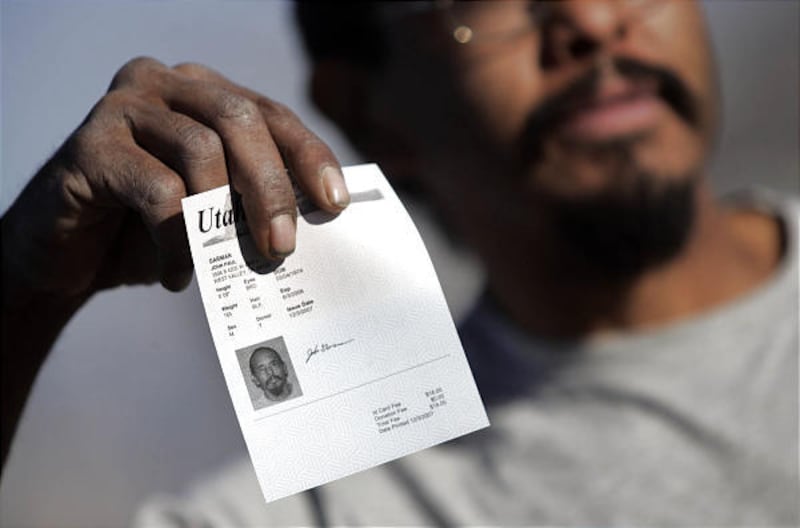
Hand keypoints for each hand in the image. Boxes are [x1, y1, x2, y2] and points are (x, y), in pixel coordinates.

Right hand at [2, 57, 349, 300]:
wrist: (72, 256)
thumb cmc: (153, 229)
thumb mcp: (214, 209)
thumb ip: (254, 198)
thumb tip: (317, 218)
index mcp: (205, 92)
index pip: (271, 113)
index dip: (309, 155)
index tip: (335, 202)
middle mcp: (166, 85)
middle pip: (240, 119)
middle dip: (272, 186)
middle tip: (283, 245)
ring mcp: (125, 107)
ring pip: (200, 148)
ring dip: (220, 218)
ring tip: (219, 265)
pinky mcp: (90, 145)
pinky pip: (156, 191)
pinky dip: (176, 241)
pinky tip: (175, 274)